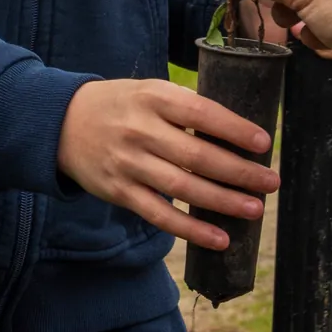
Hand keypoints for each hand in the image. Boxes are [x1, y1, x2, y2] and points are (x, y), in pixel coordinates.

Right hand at [55, 79, 278, 250]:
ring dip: (224, 202)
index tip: (264, 143)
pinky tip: (220, 239)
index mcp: (151, 97)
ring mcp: (128, 163)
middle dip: (240, 172)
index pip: (200, 113)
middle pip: (197, 156)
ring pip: (183, 188)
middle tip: (271, 182)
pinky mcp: (120, 192)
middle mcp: (139, 130)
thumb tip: (239, 135)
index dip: (234, 129)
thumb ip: (186, 108)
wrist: (61, 123)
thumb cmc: (120, 105)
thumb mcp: (148, 91)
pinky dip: (192, 230)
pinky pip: (161, 215)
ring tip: (255, 209)